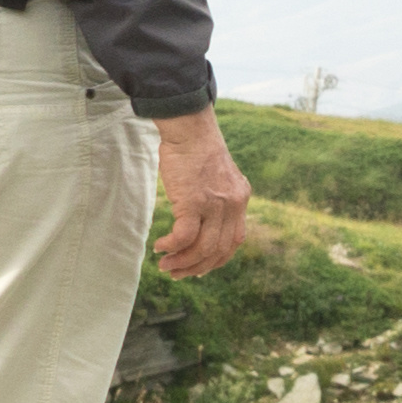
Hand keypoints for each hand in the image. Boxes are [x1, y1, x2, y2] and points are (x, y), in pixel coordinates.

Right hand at [149, 110, 259, 279]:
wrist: (190, 129)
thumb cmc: (195, 151)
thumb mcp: (218, 177)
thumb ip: (218, 199)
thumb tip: (204, 220)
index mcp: (241, 199)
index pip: (235, 241)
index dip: (217, 260)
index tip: (200, 269)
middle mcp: (234, 204)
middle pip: (220, 250)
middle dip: (197, 267)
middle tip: (177, 273)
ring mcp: (216, 204)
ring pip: (203, 248)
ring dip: (182, 262)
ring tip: (165, 265)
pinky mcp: (195, 201)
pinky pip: (184, 237)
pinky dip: (172, 247)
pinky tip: (160, 247)